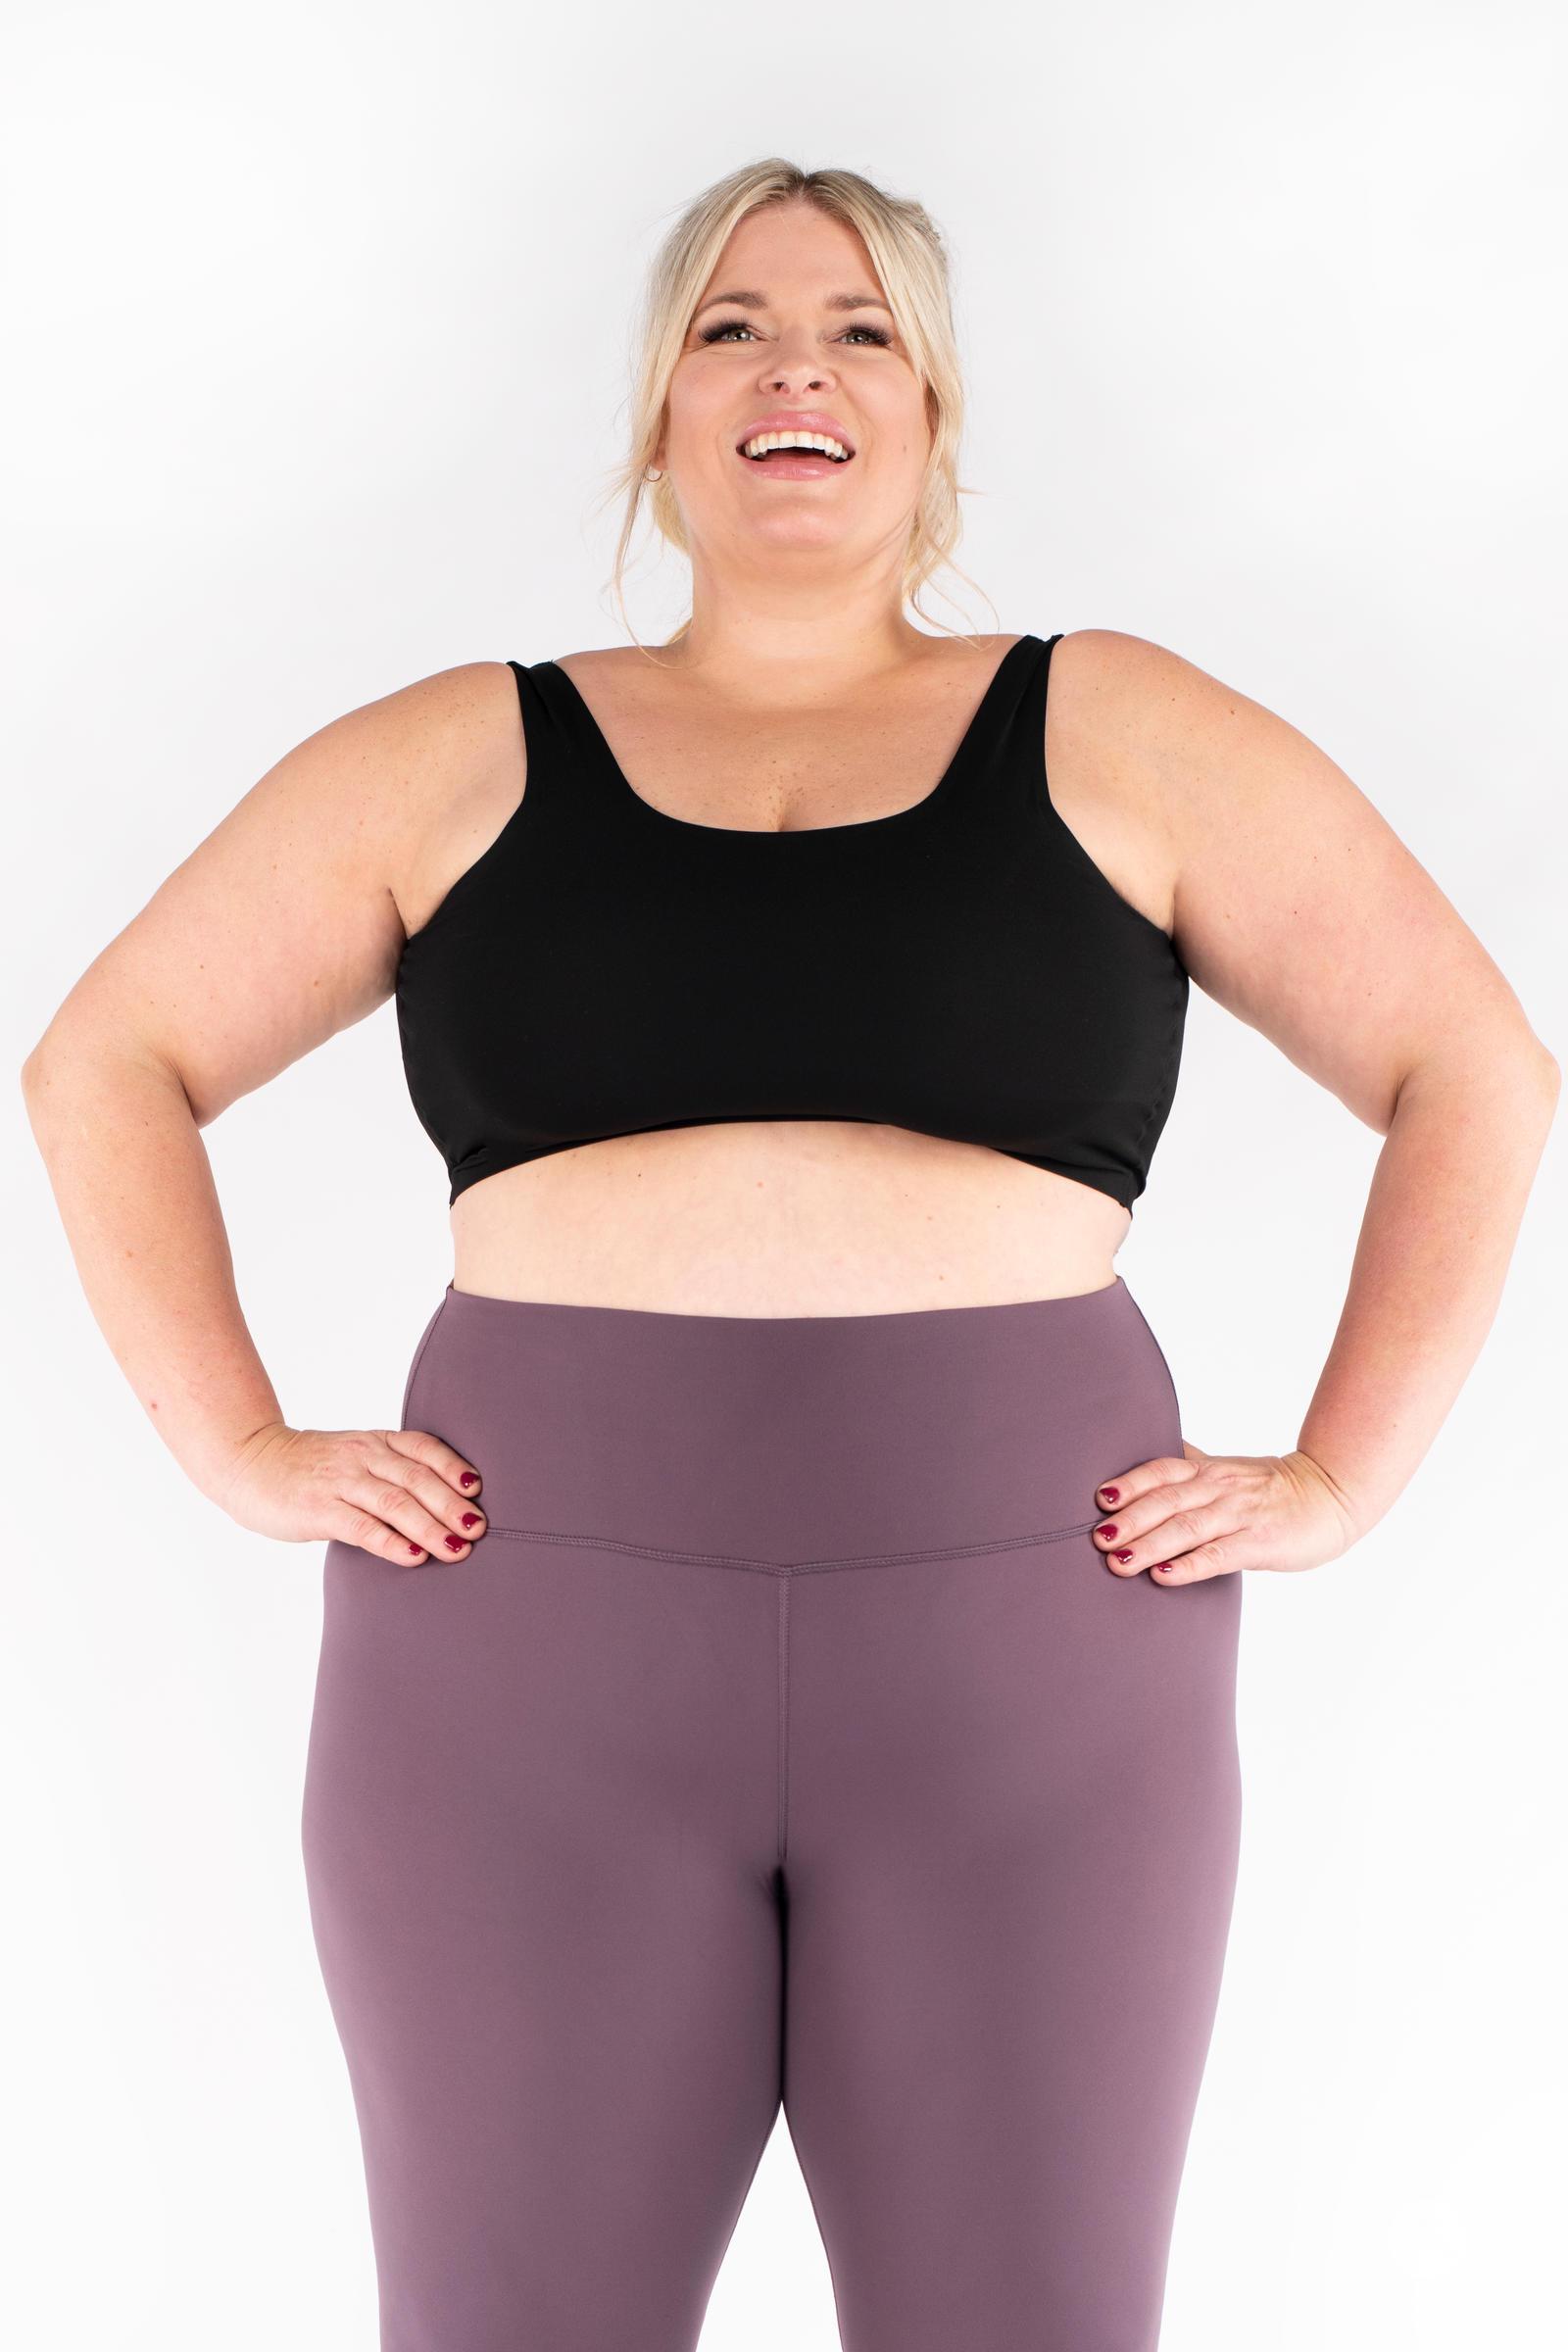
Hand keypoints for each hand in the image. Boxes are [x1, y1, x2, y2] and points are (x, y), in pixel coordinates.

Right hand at [215, 1419, 487, 1566]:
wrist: (250, 1462)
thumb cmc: (310, 1467)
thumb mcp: (355, 1456)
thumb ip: (391, 1472)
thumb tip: (443, 1504)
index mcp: (376, 1441)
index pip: (424, 1449)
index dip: (453, 1468)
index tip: (478, 1490)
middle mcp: (363, 1457)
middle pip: (417, 1479)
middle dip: (452, 1505)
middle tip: (478, 1529)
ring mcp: (341, 1482)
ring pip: (396, 1503)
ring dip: (431, 1527)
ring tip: (457, 1549)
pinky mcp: (319, 1509)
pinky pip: (362, 1527)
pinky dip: (392, 1542)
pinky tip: (414, 1557)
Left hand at [1088, 1443, 1359, 1583]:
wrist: (1331, 1494)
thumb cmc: (1271, 1488)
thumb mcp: (1225, 1469)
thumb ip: (1187, 1467)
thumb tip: (1145, 1462)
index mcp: (1206, 1470)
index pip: (1160, 1470)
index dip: (1130, 1483)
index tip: (1100, 1499)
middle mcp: (1218, 1488)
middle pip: (1166, 1500)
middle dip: (1130, 1520)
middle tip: (1098, 1539)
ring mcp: (1239, 1515)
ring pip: (1187, 1528)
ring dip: (1150, 1544)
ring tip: (1119, 1562)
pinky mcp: (1259, 1543)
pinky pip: (1219, 1555)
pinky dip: (1190, 1565)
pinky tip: (1165, 1577)